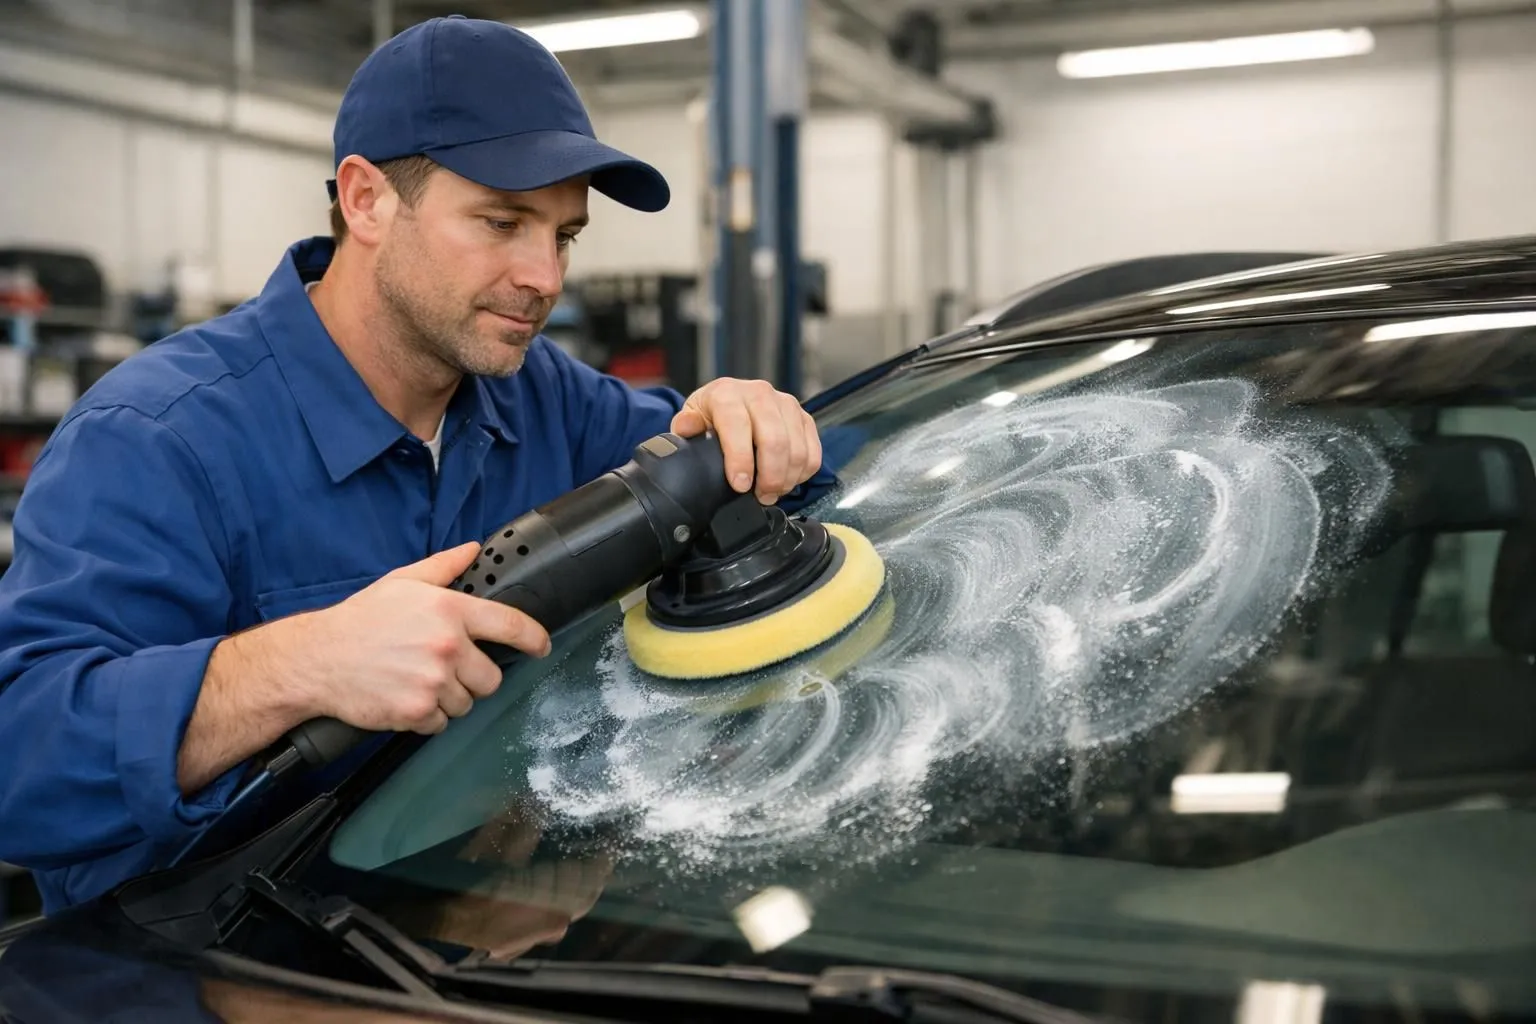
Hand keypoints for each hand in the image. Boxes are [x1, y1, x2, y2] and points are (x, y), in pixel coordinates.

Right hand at [298, 542, 551, 735]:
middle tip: (445, 669)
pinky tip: (405, 697)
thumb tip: (473, 551)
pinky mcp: (417, 711)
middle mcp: (447, 646)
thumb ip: (443, 567)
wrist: (318, 658)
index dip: (534, 638)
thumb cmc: (360, 620)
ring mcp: (433, 681)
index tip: (541, 646)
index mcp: (450, 610)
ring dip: (449, 698)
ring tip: (417, 681)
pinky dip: (428, 717)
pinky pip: (442, 723)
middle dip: (474, 677)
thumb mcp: (402, 582)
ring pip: (466, 703)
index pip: (510, 625)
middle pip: (492, 678)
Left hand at [671, 377, 822, 503]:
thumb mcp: (691, 418)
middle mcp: (759, 393)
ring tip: (771, 492)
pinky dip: (802, 473)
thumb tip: (686, 428)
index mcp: (727, 393)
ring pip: (797, 448)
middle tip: (761, 496)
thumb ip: (686, 426)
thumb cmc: (711, 416)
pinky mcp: (804, 418)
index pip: (738, 424)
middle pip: (775, 439)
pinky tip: (786, 481)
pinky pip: (812, 451)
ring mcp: (785, 404)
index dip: (740, 459)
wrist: (731, 403)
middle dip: (769, 476)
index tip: (740, 485)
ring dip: (786, 478)